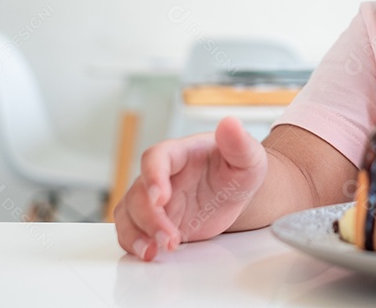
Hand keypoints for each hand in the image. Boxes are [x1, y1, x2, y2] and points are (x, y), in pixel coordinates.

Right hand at [114, 116, 266, 260]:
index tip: (161, 197)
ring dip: (137, 234)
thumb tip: (231, 122)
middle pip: (138, 193)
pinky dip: (134, 243)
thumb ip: (239, 143)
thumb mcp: (248, 157)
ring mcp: (154, 198)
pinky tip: (150, 253)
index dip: (153, 176)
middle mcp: (161, 174)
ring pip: (128, 214)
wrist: (236, 192)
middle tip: (170, 238)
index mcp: (180, 153)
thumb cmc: (238, 168)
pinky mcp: (153, 220)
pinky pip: (131, 231)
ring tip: (155, 251)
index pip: (155, 158)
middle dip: (150, 218)